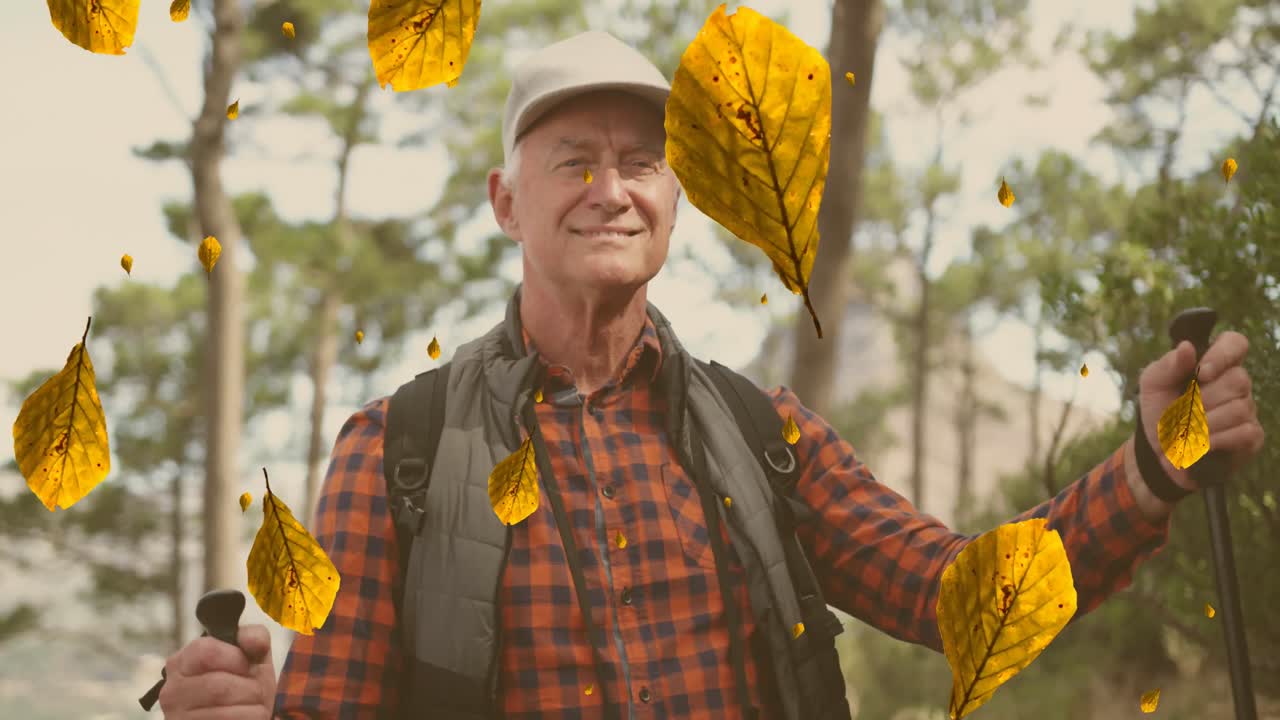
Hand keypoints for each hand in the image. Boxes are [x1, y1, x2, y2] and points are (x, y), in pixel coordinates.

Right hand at [157, 624, 276, 718]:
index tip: (246, 666)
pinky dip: (251, 719)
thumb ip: (253, 638)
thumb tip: (253, 641)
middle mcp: (172, 691)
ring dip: (253, 708)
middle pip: (219, 686)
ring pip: (226, 712)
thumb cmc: (244, 686)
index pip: (205, 651)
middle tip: (254, 691)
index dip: (235, 658)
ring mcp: (178, 717)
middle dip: (250, 688)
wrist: (244, 716)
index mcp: (182, 662)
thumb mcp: (251, 657)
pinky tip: (245, 717)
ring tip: (250, 706)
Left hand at [1137, 330, 1264, 491]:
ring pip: (1239, 408)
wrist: (1160, 452)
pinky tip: (1199, 445)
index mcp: (1214, 364)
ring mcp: (1248, 409)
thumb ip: (1167, 365)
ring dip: (1204, 422)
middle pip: (1239, 379)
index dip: (1223, 355)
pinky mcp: (1252, 436)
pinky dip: (1215, 440)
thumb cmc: (1160, 412)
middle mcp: (1237, 384)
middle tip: (1183, 411)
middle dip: (1203, 399)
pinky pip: (1244, 433)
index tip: (1201, 372)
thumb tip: (1187, 346)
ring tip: (1186, 430)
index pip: (1235, 343)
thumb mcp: (1153, 386)